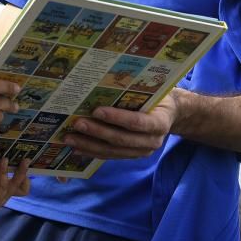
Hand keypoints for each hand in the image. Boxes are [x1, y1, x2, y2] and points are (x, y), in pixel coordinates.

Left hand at [0, 158, 30, 210]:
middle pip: (16, 186)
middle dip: (21, 172)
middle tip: (26, 160)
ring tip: (4, 159)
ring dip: (4, 172)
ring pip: (3, 186)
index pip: (23, 190)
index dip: (26, 181)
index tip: (28, 168)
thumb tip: (3, 149)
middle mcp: (5, 196)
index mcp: (8, 190)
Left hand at [62, 90, 178, 159]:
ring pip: (113, 151)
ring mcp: (142, 151)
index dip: (117, 118)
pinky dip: (92, 152)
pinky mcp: (132, 156)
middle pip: (121, 139)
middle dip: (97, 132)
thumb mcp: (152, 93)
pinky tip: (77, 148)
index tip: (96, 110)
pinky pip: (110, 156)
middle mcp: (152, 141)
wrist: (170, 114)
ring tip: (70, 138)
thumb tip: (102, 85)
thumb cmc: (158, 98)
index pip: (137, 122)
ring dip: (90, 145)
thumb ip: (134, 94)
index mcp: (160, 123)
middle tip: (77, 124)